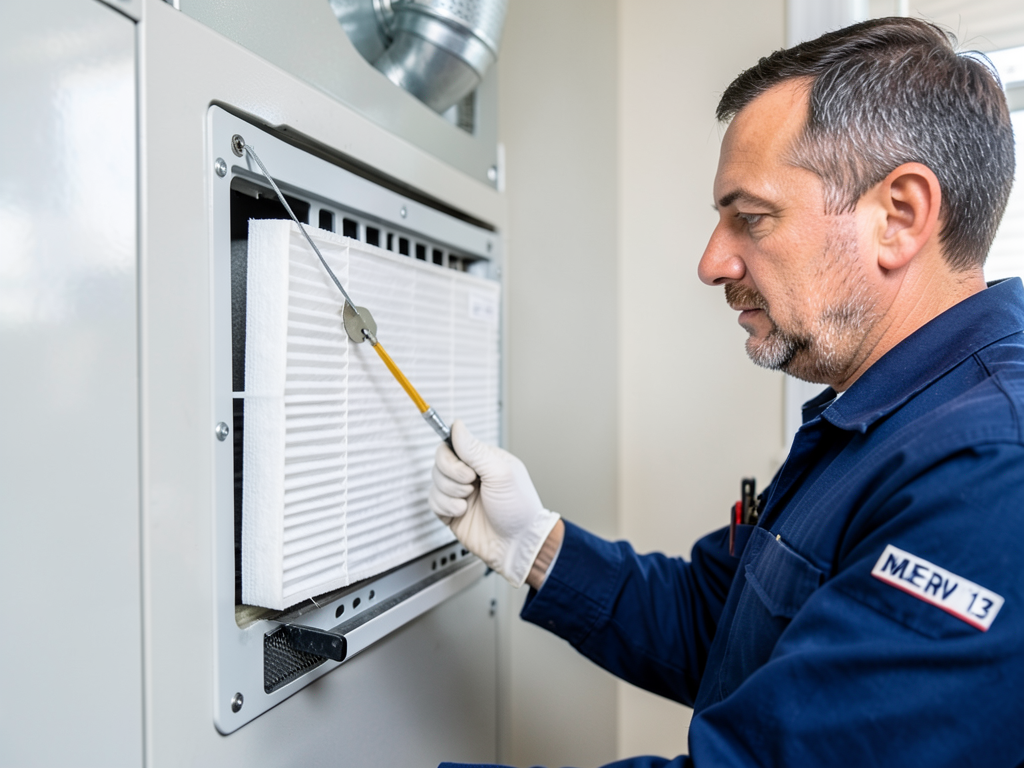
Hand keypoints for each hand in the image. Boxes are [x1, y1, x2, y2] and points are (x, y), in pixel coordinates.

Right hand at [429, 420, 559, 587]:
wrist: (517, 544)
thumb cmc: (518, 509)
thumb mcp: (501, 473)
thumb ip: (475, 450)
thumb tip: (457, 425)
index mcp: (484, 459)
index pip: (453, 444)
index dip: (453, 456)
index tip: (466, 468)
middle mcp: (470, 474)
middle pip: (440, 462)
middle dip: (453, 476)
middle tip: (471, 485)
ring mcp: (459, 493)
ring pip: (435, 481)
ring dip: (451, 493)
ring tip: (469, 501)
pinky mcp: (450, 511)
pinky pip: (433, 501)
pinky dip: (445, 507)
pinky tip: (462, 511)